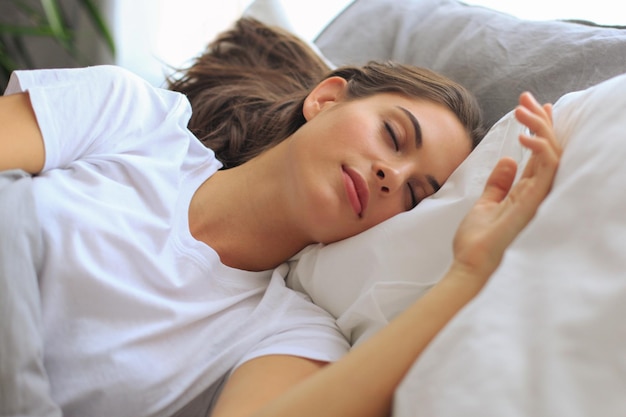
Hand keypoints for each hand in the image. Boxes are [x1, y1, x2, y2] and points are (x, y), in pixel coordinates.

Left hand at [449, 92, 560, 284]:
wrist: (470, 267)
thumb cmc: (478, 243)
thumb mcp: (486, 205)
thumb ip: (499, 184)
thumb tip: (508, 160)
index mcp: (526, 193)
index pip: (539, 155)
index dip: (538, 129)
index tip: (531, 106)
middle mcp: (537, 193)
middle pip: (549, 149)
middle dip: (541, 120)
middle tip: (527, 98)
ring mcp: (539, 198)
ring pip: (553, 154)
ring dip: (540, 128)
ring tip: (523, 108)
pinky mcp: (536, 203)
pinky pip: (548, 169)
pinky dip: (540, 148)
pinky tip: (524, 136)